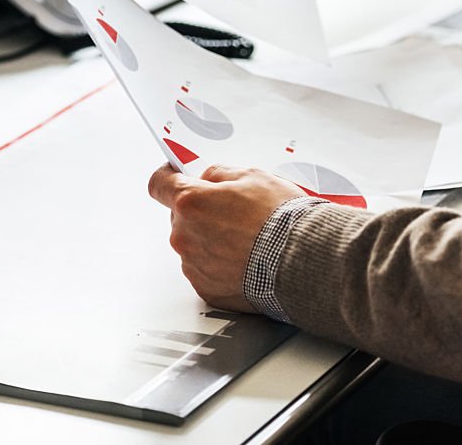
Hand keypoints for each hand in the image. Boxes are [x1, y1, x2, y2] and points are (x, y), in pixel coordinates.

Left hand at [147, 164, 305, 311]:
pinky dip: (221, 264)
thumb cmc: (280, 218)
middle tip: (235, 212)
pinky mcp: (207, 288)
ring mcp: (193, 265)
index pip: (160, 184)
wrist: (301, 259)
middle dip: (202, 212)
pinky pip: (206, 270)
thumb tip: (208, 179)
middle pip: (182, 216)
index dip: (168, 178)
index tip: (176, 177)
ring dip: (212, 239)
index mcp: (191, 202)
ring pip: (194, 244)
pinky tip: (247, 258)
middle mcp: (184, 235)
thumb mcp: (254, 176)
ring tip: (248, 239)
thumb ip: (220, 173)